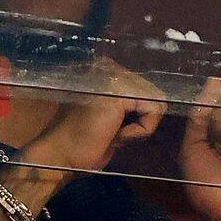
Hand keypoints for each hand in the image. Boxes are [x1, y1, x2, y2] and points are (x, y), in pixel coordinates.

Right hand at [19, 57, 164, 175]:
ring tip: (114, 133)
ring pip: (157, 102)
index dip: (142, 114)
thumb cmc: (85, 141)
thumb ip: (132, 103)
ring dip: (141, 126)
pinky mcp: (119, 91)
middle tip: (114, 132)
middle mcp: (109, 66)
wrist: (62, 154)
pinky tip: (117, 135)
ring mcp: (113, 76)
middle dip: (142, 120)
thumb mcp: (114, 116)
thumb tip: (159, 103)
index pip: (147, 88)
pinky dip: (141, 130)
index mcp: (106, 70)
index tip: (117, 127)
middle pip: (155, 94)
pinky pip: (154, 111)